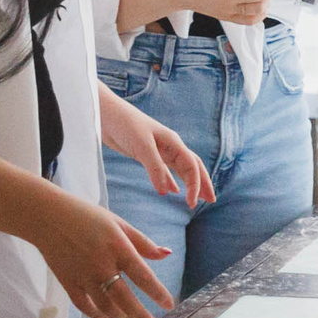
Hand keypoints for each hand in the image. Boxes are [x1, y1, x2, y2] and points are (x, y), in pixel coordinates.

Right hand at [31, 192, 174, 317]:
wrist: (47, 217)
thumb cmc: (87, 216)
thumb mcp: (118, 223)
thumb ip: (142, 242)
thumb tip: (167, 254)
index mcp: (118, 247)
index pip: (143, 276)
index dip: (158, 294)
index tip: (169, 305)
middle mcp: (102, 265)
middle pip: (125, 299)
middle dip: (141, 317)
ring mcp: (84, 277)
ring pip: (105, 308)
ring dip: (121, 317)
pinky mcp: (69, 283)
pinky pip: (85, 307)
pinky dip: (98, 315)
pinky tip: (107, 316)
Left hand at [99, 86, 214, 208]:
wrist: (106, 113)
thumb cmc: (124, 124)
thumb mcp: (141, 146)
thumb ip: (155, 168)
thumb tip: (167, 192)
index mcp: (173, 142)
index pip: (192, 166)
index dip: (195, 185)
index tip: (191, 204)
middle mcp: (170, 146)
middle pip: (193, 166)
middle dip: (203, 183)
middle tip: (211, 200)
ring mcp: (159, 150)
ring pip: (181, 169)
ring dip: (190, 183)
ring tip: (197, 198)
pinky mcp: (147, 154)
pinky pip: (166, 170)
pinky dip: (172, 181)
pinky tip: (173, 190)